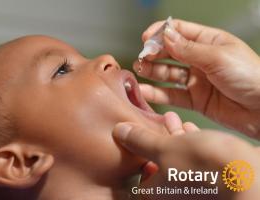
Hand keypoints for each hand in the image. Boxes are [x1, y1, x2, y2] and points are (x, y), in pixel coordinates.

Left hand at [113, 122, 259, 199]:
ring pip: (178, 159)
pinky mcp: (211, 181)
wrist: (252, 178)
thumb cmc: (202, 165)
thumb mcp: (165, 147)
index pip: (138, 177)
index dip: (136, 154)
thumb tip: (118, 131)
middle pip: (159, 165)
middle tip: (154, 121)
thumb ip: (140, 140)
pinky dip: (190, 143)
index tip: (136, 136)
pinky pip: (194, 160)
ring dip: (173, 137)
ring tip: (171, 118)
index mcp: (157, 195)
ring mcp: (193, 190)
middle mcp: (174, 196)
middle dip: (156, 139)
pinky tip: (191, 127)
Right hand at [134, 19, 259, 138]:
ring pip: (168, 74)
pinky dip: (158, 94)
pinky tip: (145, 91)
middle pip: (170, 53)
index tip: (146, 38)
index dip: (161, 33)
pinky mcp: (195, 100)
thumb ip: (188, 49)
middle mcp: (201, 60)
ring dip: (152, 72)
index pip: (179, 31)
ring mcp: (197, 80)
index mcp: (209, 42)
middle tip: (141, 57)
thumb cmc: (251, 77)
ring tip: (139, 71)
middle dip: (154, 53)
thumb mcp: (218, 57)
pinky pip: (172, 95)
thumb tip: (165, 35)